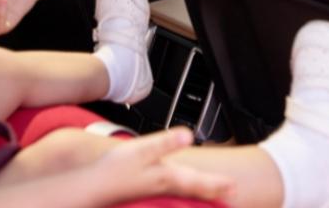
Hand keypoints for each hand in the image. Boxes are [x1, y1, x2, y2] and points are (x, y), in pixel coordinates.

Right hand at [91, 128, 234, 205]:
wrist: (93, 187)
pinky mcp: (145, 191)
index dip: (217, 183)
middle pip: (194, 190)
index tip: (235, 186)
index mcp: (166, 176)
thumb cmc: (114, 170)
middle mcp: (163, 186)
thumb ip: (166, 142)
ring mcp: (154, 190)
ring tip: (213, 193)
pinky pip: (172, 193)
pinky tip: (177, 189)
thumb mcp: (141, 150)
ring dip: (200, 192)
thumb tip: (189, 134)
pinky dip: (182, 192)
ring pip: (184, 192)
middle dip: (213, 190)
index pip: (197, 181)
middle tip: (232, 192)